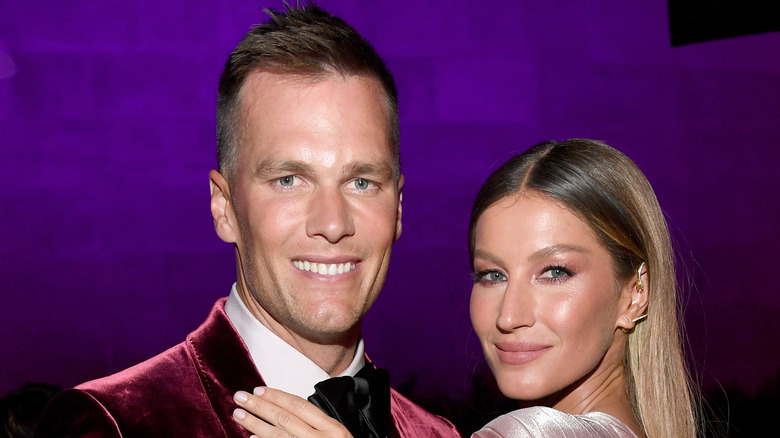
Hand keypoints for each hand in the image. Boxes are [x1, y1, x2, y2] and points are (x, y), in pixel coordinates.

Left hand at [233, 387, 353, 437]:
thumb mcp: (337, 436)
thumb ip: (317, 424)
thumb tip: (286, 410)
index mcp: (332, 428)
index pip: (299, 406)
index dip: (277, 396)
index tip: (258, 389)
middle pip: (285, 418)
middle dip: (260, 406)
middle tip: (240, 397)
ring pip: (278, 435)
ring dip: (255, 424)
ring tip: (238, 414)